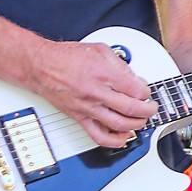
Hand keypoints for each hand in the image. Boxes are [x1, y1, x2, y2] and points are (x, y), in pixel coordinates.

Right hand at [28, 40, 157, 148]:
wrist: (40, 66)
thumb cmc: (66, 57)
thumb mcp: (99, 50)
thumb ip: (120, 64)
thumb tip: (134, 78)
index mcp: (103, 74)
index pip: (136, 90)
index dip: (147, 93)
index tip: (146, 92)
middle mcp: (96, 93)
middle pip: (131, 109)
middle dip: (148, 110)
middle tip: (151, 108)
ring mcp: (87, 107)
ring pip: (119, 124)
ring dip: (136, 125)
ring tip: (141, 120)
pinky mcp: (79, 117)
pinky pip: (98, 136)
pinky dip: (115, 140)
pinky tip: (123, 137)